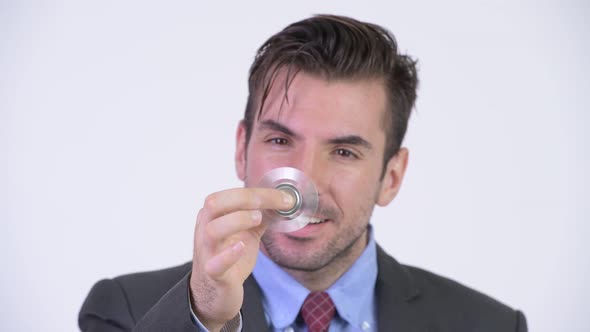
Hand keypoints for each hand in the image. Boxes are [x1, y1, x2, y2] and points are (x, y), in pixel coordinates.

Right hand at [189, 188, 293, 330]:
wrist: (214, 293)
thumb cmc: (228, 258)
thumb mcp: (245, 233)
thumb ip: (260, 217)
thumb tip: (283, 202)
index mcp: (212, 216)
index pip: (229, 194)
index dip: (257, 192)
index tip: (284, 197)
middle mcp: (205, 230)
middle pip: (215, 203)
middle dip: (245, 199)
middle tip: (270, 204)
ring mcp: (207, 252)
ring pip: (212, 230)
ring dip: (237, 220)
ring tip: (257, 219)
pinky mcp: (213, 274)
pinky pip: (215, 264)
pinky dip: (228, 254)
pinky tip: (241, 247)